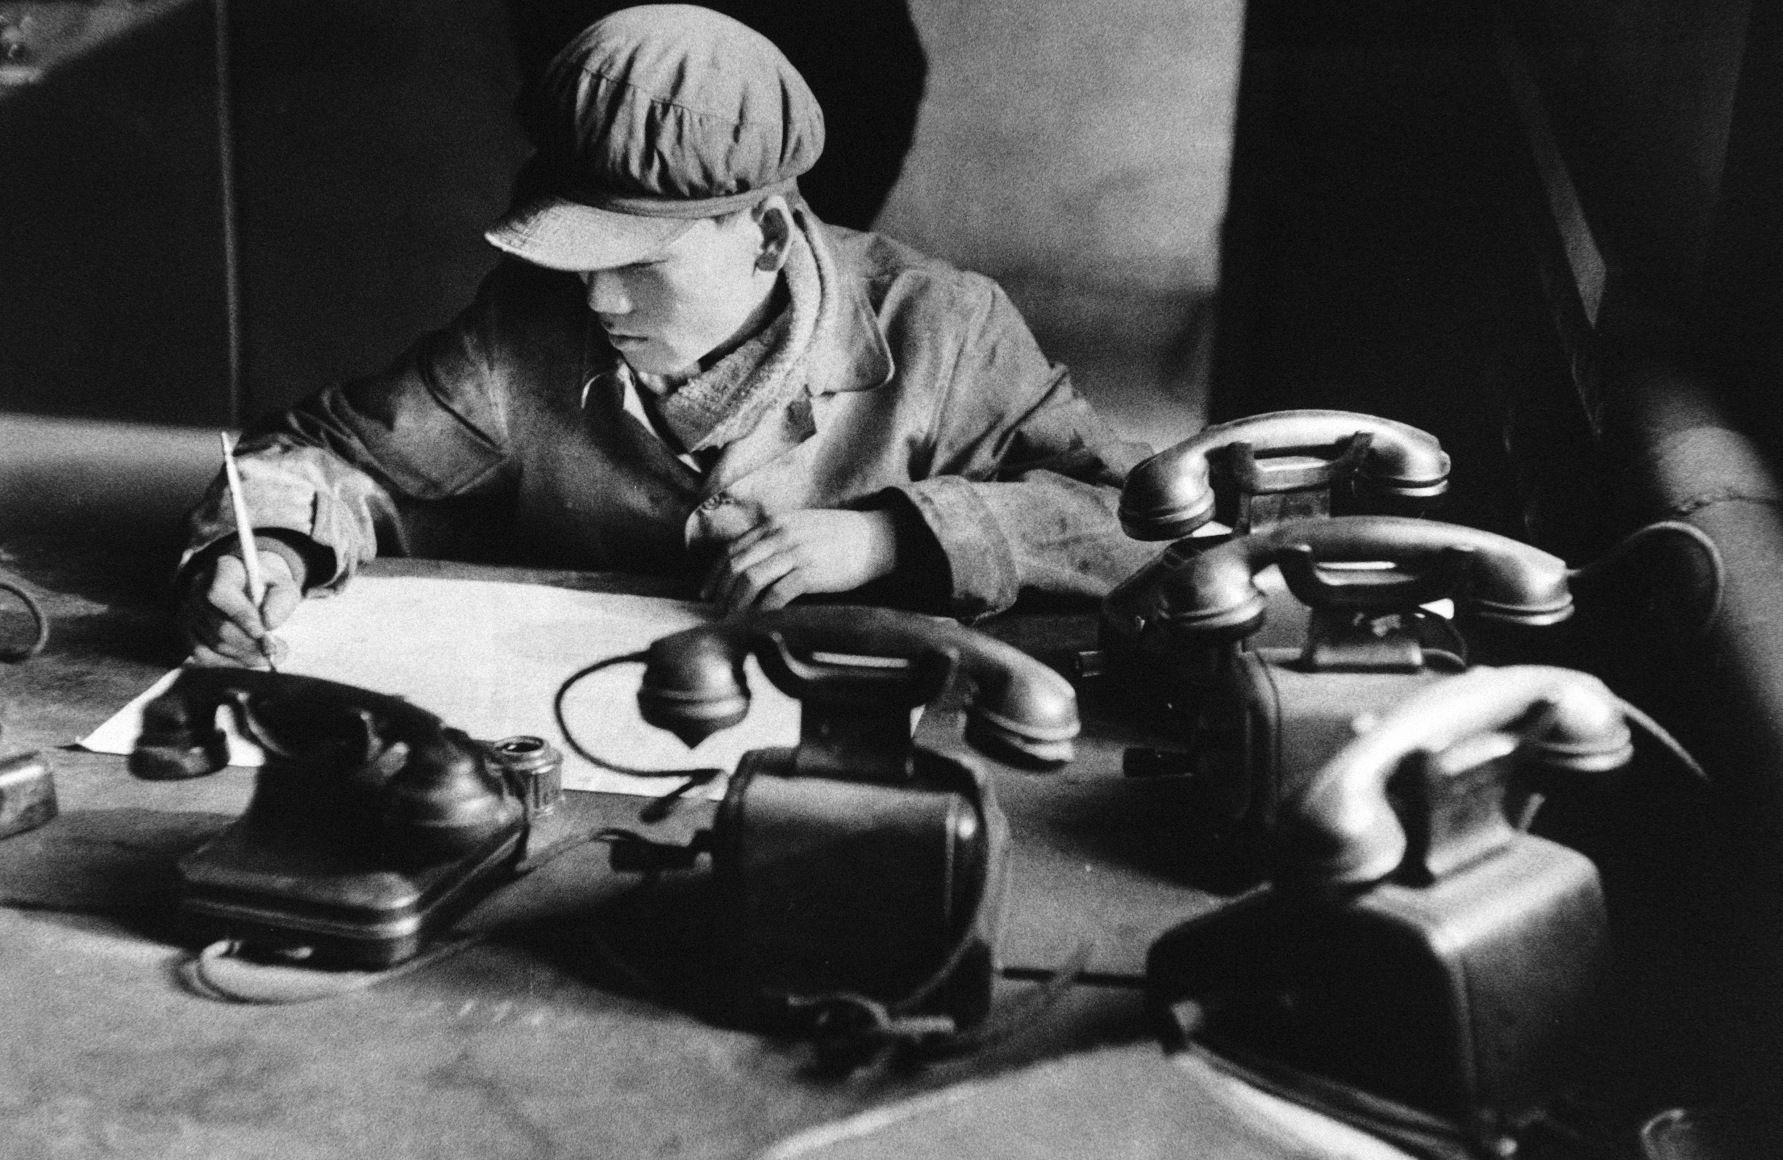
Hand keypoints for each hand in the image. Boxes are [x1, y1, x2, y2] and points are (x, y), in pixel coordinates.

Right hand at [179, 550, 302, 666]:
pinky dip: (230, 662)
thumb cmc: (269, 587)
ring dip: (244, 655)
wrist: (252, 587)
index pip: (220, 592)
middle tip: (275, 650)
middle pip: (219, 626)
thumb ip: (281, 601)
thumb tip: (268, 623)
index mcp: (224, 569)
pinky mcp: (188, 631)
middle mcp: (199, 588)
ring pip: (214, 644)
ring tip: (269, 654)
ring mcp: (190, 610)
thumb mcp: (284, 587)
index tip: (263, 633)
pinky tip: (249, 659)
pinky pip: (204, 656)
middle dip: (250, 644)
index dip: (240, 616)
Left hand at [702, 509, 898, 612]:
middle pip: (737, 565)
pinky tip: (757, 621)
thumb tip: (750, 564)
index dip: (714, 574)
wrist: (876, 538)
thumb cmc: (839, 538)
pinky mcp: (811, 572)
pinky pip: (776, 593)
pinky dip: (762, 609)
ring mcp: (796, 552)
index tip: (705, 593)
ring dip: (736, 604)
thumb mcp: (802, 528)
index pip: (732, 549)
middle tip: (713, 613)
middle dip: (720, 592)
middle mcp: (781, 535)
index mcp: (775, 524)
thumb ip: (776, 539)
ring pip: (751, 579)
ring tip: (730, 620)